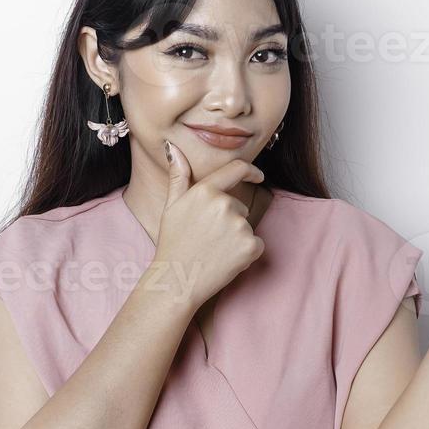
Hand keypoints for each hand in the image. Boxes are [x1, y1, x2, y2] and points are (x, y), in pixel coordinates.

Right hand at [151, 141, 266, 311]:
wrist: (178, 280)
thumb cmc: (173, 243)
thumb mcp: (171, 206)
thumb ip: (178, 176)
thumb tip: (173, 148)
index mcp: (206, 190)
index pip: (237, 169)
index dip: (251, 171)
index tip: (257, 175)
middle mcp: (225, 204)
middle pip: (239, 207)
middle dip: (229, 220)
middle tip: (207, 238)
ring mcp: (240, 225)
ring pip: (246, 227)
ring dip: (236, 238)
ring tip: (214, 250)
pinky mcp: (251, 246)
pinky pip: (256, 244)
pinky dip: (246, 253)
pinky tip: (226, 260)